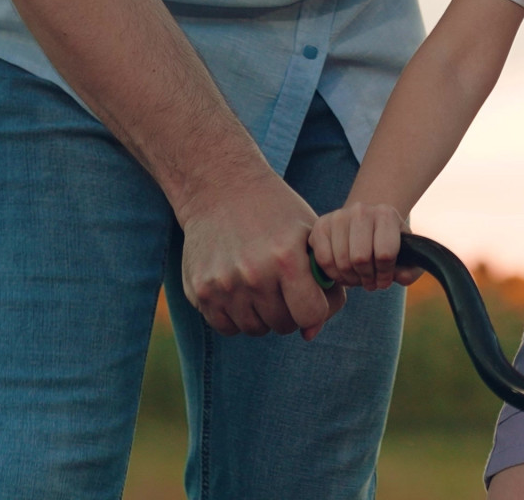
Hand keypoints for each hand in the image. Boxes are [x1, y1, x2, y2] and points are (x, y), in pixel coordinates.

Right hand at [179, 173, 344, 340]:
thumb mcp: (310, 234)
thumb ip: (323, 282)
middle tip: (284, 286)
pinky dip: (237, 316)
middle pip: (283, 324)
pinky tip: (241, 290)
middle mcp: (253, 275)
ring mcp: (223, 285)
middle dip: (290, 310)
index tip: (311, 295)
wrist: (221, 188)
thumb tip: (310, 335)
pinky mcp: (200, 291)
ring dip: (263, 315)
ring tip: (263, 285)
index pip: (311, 314)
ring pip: (255, 329)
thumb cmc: (276, 212)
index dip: (316, 308)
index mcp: (286, 258)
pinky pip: (226, 327)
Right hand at [309, 203, 422, 292]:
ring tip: (357, 278)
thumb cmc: (386, 243)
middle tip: (369, 281)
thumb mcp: (406, 254)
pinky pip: (323, 260)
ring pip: (342, 261)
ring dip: (350, 279)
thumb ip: (410, 270)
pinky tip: (343, 273)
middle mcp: (361, 210)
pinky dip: (333, 274)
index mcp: (386, 214)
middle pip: (360, 258)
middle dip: (366, 278)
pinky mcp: (320, 226)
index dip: (385, 274)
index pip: (385, 254)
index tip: (384, 279)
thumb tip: (401, 277)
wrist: (365, 224)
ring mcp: (338, 216)